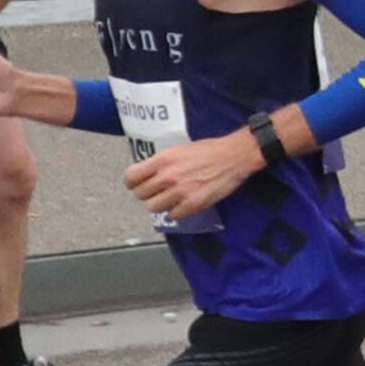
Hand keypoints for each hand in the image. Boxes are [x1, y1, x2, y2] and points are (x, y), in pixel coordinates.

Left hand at [125, 126, 264, 220]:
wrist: (233, 157)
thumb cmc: (209, 150)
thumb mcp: (179, 149)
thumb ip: (162, 162)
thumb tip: (148, 173)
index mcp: (163, 159)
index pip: (131, 177)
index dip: (131, 182)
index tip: (135, 184)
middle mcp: (168, 176)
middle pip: (140, 194)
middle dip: (146, 193)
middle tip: (154, 191)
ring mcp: (179, 192)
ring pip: (153, 207)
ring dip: (160, 204)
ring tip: (169, 198)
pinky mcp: (192, 205)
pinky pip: (173, 215)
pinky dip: (176, 211)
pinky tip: (182, 203)